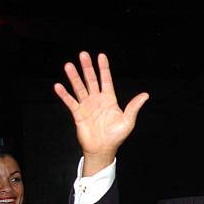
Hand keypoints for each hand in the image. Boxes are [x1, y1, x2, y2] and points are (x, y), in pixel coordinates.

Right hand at [54, 52, 148, 175]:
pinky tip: (58, 86)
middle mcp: (97, 100)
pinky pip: (70, 102)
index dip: (103, 68)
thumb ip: (134, 107)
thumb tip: (146, 95)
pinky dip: (64, 95)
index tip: (101, 56)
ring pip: (79, 88)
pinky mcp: (78, 114)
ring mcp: (87, 106)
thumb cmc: (116, 135)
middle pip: (91, 80)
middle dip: (87, 68)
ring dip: (74, 77)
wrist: (103, 149)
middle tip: (83, 54)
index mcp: (109, 99)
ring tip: (68, 65)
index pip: (106, 80)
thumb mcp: (128, 121)